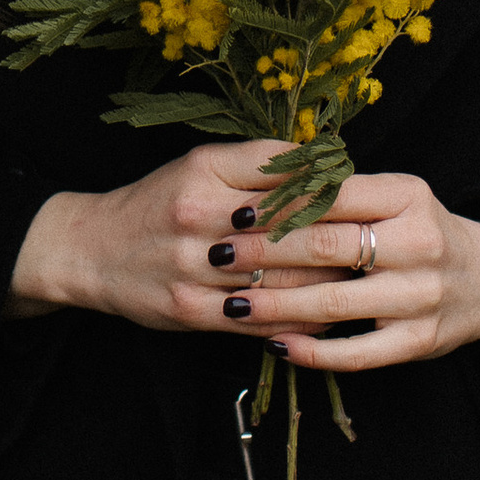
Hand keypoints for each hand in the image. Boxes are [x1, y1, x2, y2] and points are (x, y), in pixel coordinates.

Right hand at [9, 145, 479, 369]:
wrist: (88, 250)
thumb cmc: (156, 201)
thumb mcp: (201, 163)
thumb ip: (261, 160)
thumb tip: (328, 157)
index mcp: (208, 175)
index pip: (289, 181)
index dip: (338, 192)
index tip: (378, 200)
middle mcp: (199, 220)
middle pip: (293, 233)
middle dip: (346, 242)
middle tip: (391, 247)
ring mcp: (194, 271)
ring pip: (280, 282)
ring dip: (331, 287)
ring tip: (374, 285)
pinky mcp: (190, 313)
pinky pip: (256, 321)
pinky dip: (296, 322)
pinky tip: (331, 321)